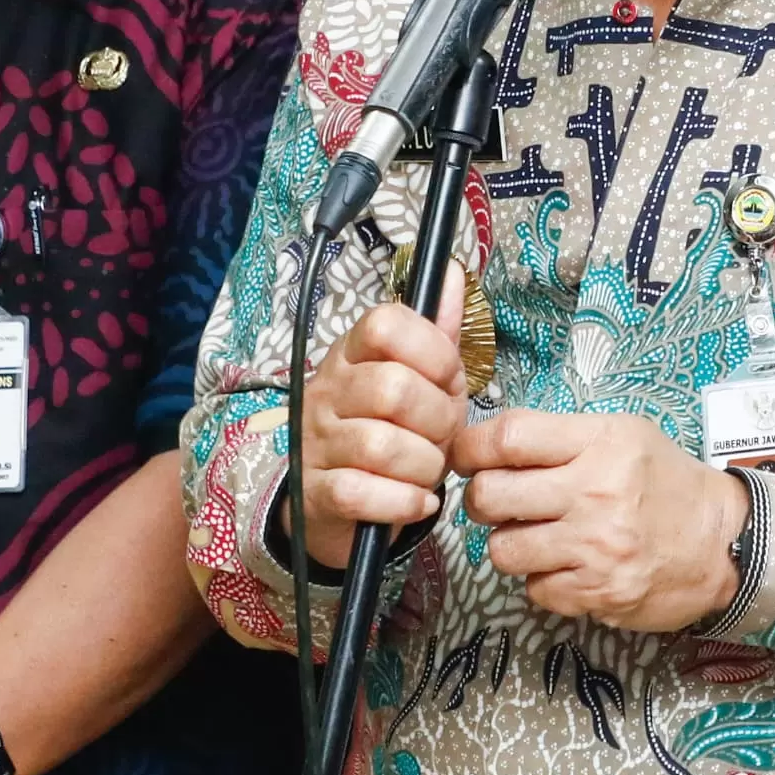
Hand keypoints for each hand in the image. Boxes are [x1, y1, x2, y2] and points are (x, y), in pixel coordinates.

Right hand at [299, 286, 470, 571]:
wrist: (337, 501)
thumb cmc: (390, 430)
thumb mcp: (421, 379)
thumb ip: (437, 333)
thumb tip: (456, 273)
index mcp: (353, 354)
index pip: (385, 325)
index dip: (432, 352)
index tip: (447, 379)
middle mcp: (329, 392)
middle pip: (391, 388)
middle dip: (437, 418)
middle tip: (442, 435)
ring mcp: (318, 442)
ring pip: (380, 445)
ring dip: (424, 465)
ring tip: (428, 471)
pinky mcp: (319, 493)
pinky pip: (362, 493)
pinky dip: (404, 502)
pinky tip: (417, 500)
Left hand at [456, 409, 746, 632]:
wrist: (723, 543)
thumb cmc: (666, 484)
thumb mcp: (624, 436)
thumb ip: (562, 439)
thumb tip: (489, 450)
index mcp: (601, 443)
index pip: (508, 438)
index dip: (470, 448)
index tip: (466, 458)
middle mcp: (595, 493)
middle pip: (490, 496)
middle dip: (482, 501)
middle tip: (499, 503)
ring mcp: (596, 548)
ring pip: (503, 550)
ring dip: (511, 545)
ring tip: (538, 537)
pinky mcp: (598, 593)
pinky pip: (535, 589)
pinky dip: (543, 580)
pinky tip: (570, 567)